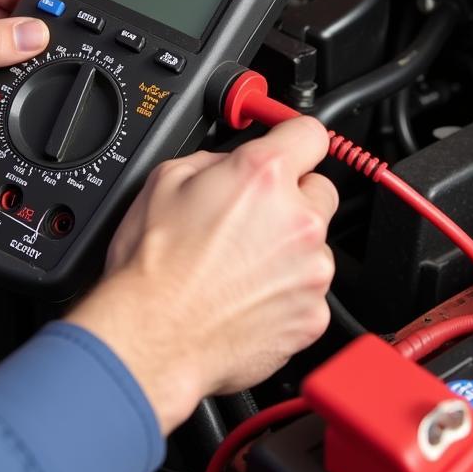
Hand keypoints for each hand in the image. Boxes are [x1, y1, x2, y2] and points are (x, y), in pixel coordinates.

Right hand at [65, 117, 337, 434]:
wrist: (152, 338)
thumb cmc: (152, 268)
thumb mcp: (164, 181)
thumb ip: (215, 161)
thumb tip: (230, 164)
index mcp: (263, 176)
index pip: (311, 134)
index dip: (294, 141)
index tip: (289, 151)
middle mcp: (298, 219)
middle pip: (320, 192)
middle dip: (291, 201)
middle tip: (249, 222)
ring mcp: (312, 270)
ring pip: (316, 247)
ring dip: (289, 251)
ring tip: (239, 269)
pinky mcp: (313, 315)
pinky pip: (310, 293)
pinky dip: (286, 294)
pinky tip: (245, 298)